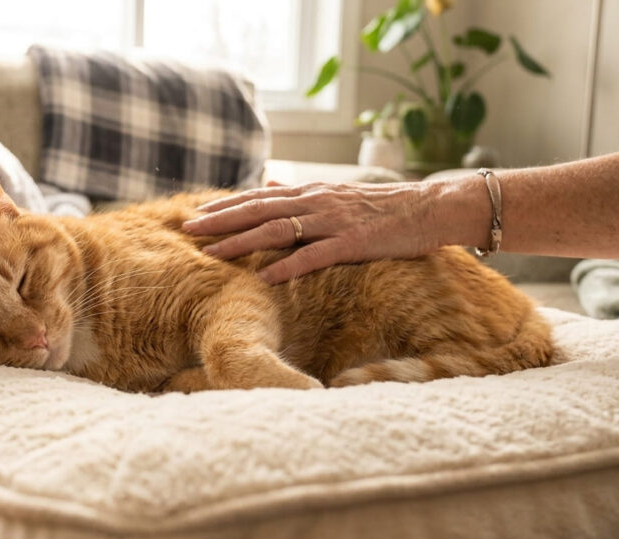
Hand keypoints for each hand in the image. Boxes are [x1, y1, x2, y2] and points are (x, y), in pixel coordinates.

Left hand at [182, 180, 447, 283]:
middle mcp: (317, 202)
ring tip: (211, 253)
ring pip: (278, 230)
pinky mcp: (353, 243)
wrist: (431, 207)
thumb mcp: (336, 194)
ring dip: (242, 242)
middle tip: (187, 229)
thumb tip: (268, 181)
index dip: (225, 207)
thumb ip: (299, 192)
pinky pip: (315, 255)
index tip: (195, 215)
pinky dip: (288, 266)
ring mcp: (334, 222)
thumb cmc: (383, 207)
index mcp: (312, 192)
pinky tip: (265, 277)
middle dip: (221, 221)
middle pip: (259, 210)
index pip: (259, 197)